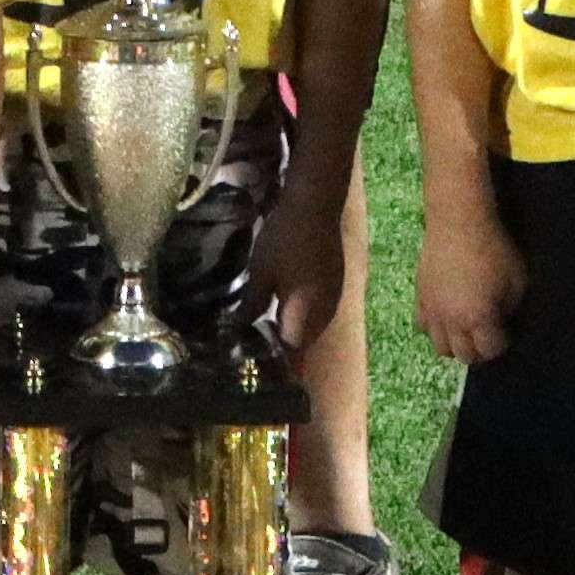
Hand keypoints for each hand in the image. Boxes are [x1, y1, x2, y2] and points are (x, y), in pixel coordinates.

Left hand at [239, 178, 343, 360]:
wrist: (316, 206)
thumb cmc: (285, 241)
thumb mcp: (261, 275)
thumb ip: (251, 307)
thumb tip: (238, 331)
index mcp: (305, 318)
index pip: (291, 356)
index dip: (274, 365)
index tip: (255, 368)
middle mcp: (324, 315)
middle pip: (302, 344)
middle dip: (282, 349)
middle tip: (253, 348)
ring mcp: (334, 300)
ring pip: (311, 328)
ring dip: (292, 331)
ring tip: (265, 329)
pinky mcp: (336, 285)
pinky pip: (317, 312)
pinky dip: (302, 315)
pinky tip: (284, 305)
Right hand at [414, 195, 523, 364]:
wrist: (458, 220)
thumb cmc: (493, 248)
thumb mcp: (517, 280)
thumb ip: (510, 308)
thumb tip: (500, 319)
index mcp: (479, 318)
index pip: (490, 350)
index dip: (501, 345)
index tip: (505, 332)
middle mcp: (453, 321)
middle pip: (464, 356)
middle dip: (479, 350)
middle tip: (487, 334)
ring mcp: (433, 311)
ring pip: (440, 348)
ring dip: (456, 344)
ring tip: (466, 329)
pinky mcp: (420, 297)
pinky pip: (423, 327)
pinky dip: (436, 329)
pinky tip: (447, 317)